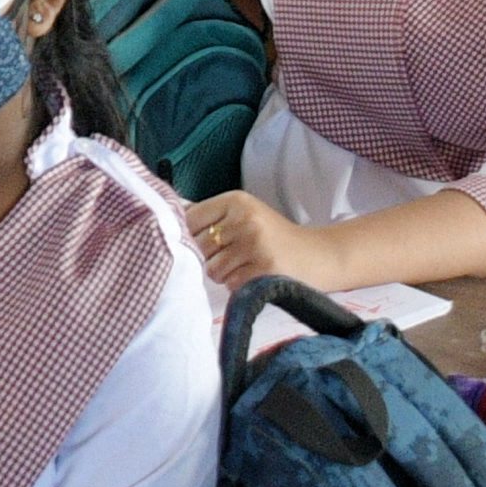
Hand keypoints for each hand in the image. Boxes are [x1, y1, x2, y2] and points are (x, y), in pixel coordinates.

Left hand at [184, 190, 326, 291]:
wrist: (317, 255)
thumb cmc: (274, 238)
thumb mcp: (246, 215)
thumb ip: (212, 219)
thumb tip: (168, 226)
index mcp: (236, 200)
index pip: (190, 219)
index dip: (189, 237)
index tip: (204, 245)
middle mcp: (244, 218)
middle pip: (199, 248)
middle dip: (210, 258)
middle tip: (234, 257)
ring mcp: (254, 244)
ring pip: (212, 270)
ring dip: (224, 275)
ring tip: (246, 266)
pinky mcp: (263, 269)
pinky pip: (231, 284)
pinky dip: (239, 286)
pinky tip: (256, 276)